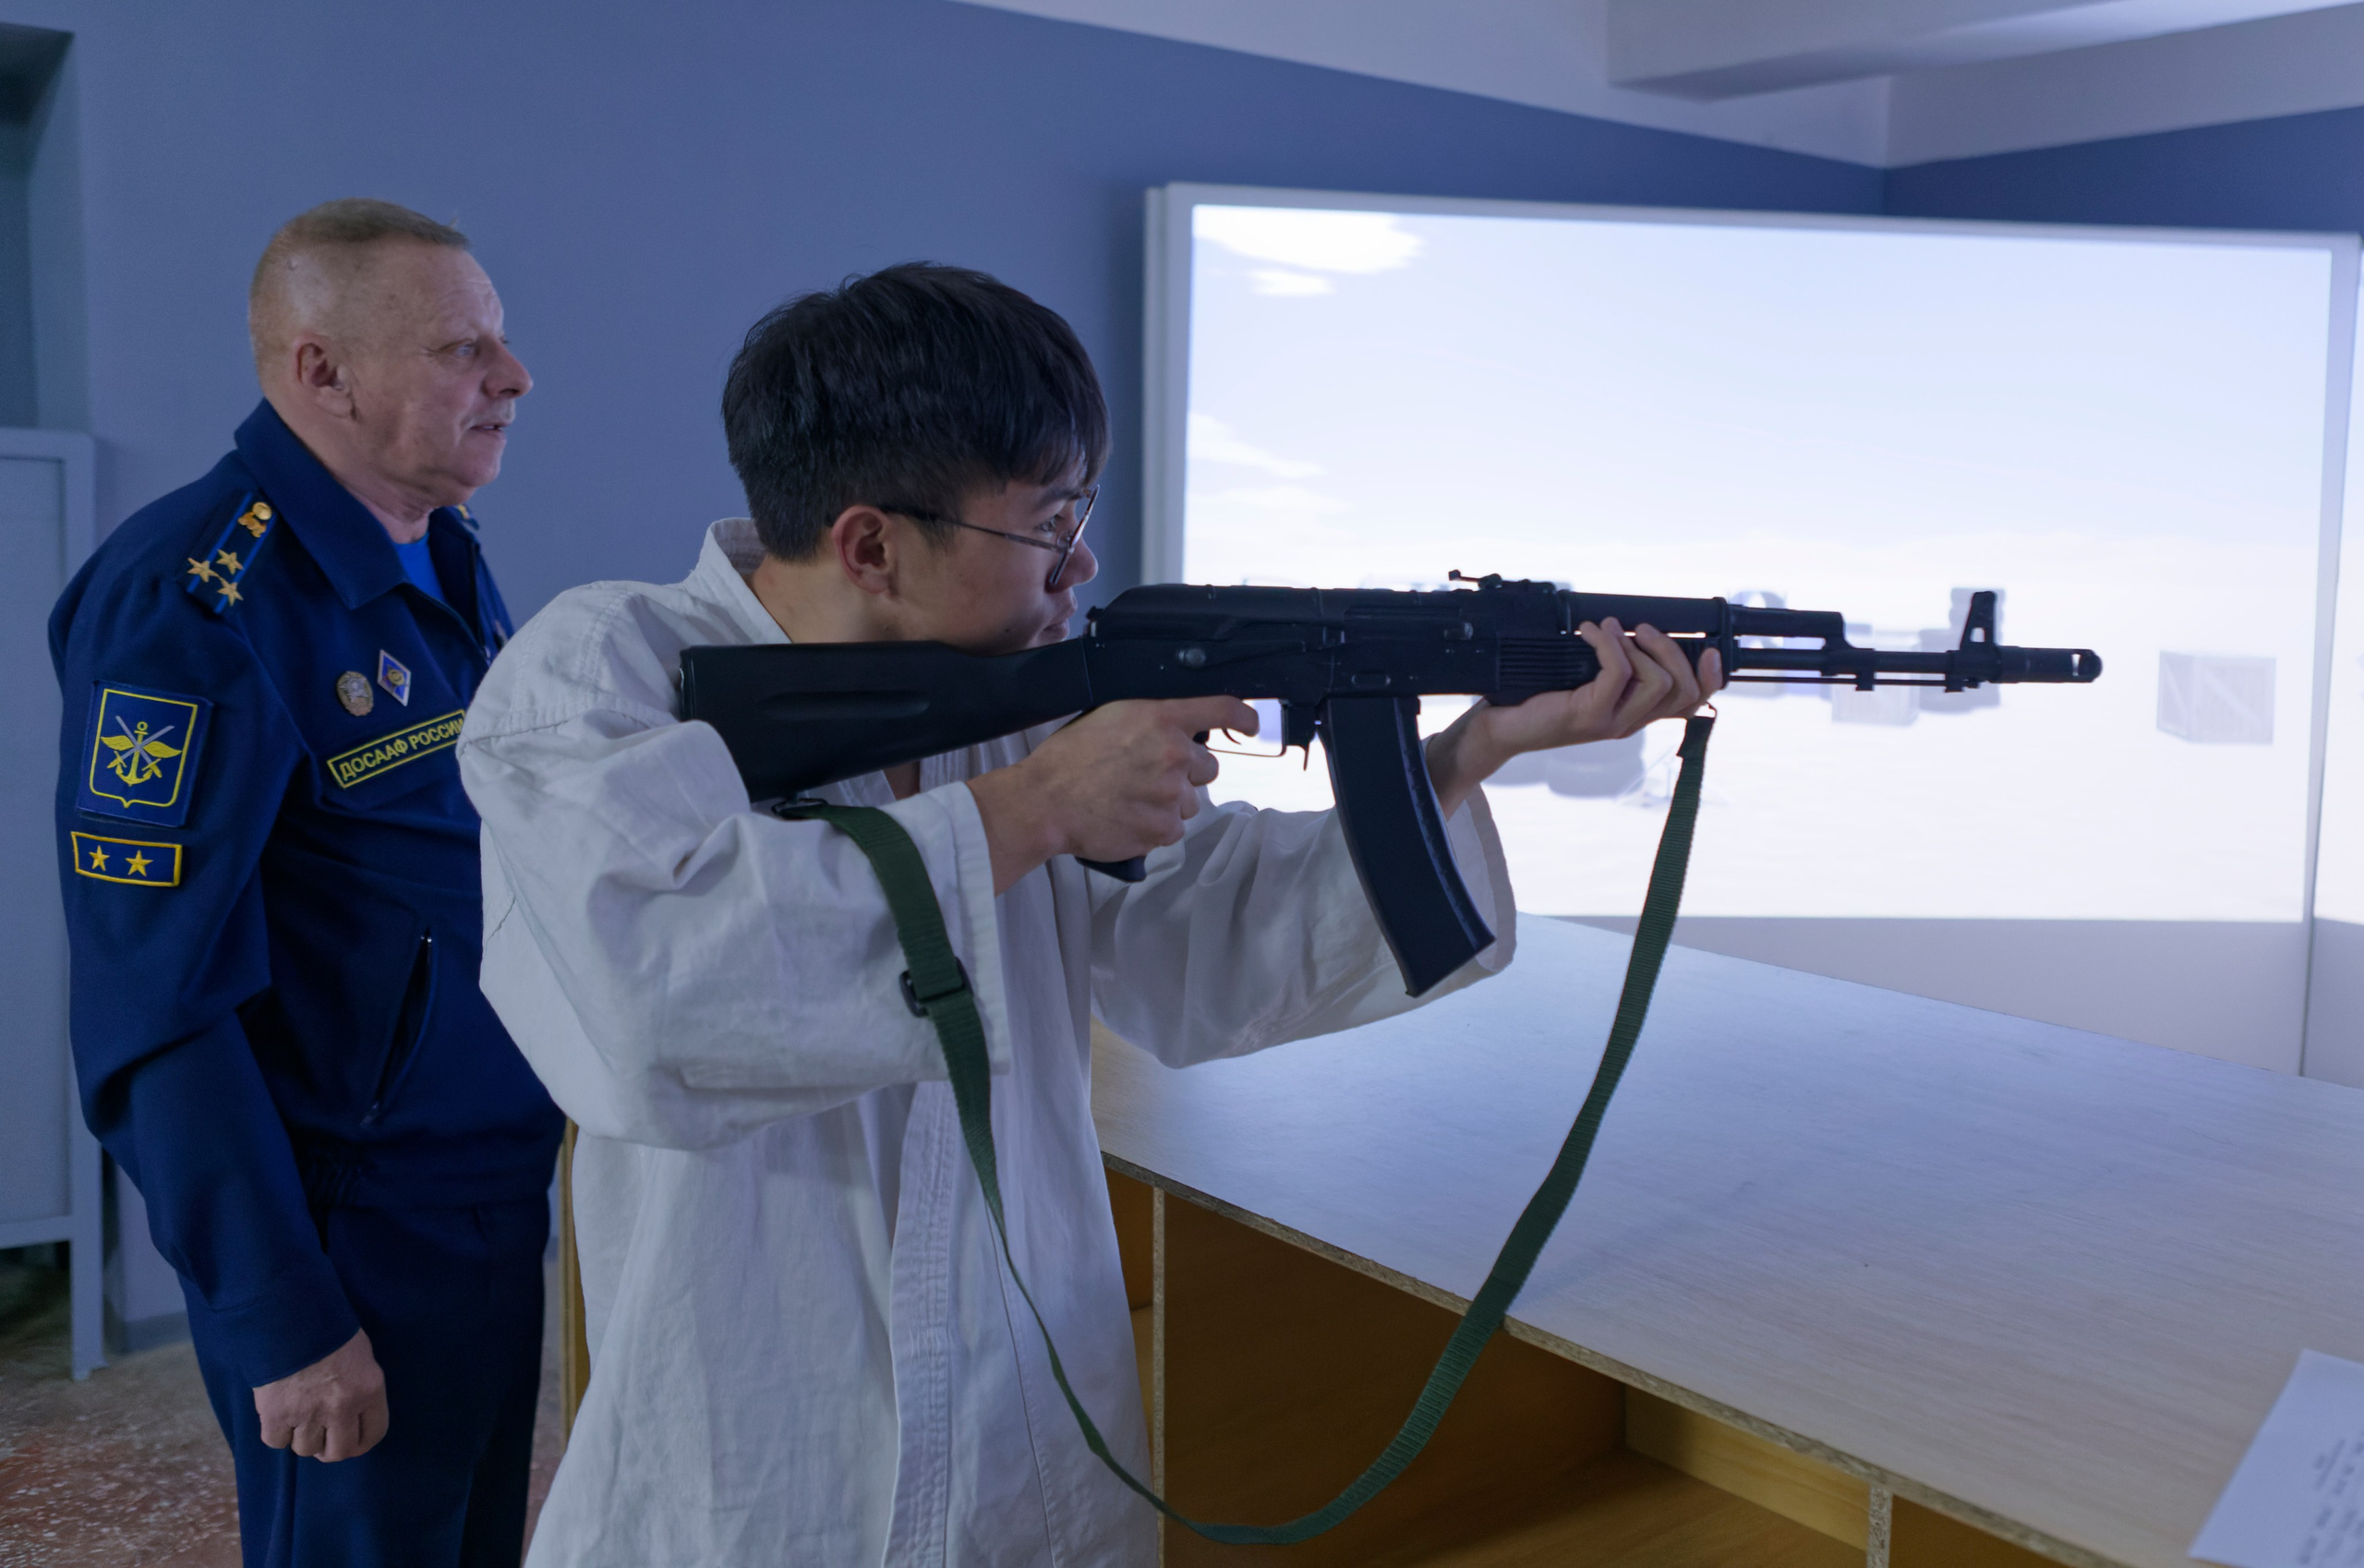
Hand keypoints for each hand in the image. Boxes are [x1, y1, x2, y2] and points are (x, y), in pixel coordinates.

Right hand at [253, 1328, 387, 1461]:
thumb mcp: (361, 1355)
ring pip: (305, 1449)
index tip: (350, 1439)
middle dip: (330, 1449)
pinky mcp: (275, 1415)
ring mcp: (307, 1414)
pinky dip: (277, 1433)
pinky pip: (276, 1441)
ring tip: (299, 1418)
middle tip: (321, 1437)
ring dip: (302, 1438)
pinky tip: (279, 1416)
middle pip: (338, 1452)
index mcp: (369, 1391)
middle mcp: (341, 1408)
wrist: (290, 1317)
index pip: (372, 1436)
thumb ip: (360, 1388)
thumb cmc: (330, 1330)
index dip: (360, 1442)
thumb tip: (352, 1414)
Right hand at [969, 696, 1255, 892]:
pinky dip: (1157, 827)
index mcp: (1160, 717)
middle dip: (1186, 773)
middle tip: (1150, 776)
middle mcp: (1173, 753)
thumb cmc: (1068, 759)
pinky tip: (1129, 817)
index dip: (1243, 717)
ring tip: (1131, 799)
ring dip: (1171, 803)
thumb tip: (1175, 725)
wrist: (1045, 802)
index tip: (1251, 725)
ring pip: (1191, 801)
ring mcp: (1172, 794)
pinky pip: (1175, 828)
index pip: (1221, 709)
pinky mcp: (1164, 829)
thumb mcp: (1109, 717)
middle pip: (1209, 767)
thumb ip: (1150, 718)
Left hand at [1427, 619, 1722, 817]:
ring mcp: (1612, 723)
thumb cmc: (1539, 699)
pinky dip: (1607, 644)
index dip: (1710, 678)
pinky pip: (1618, 673)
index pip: (1691, 704)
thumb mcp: (1584, 680)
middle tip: (1642, 627)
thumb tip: (1632, 626)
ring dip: (1638, 645)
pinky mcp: (1590, 716)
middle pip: (1682, 690)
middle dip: (1670, 649)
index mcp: (1636, 714)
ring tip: (1612, 628)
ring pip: (1658, 683)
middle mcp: (1630, 723)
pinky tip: (1590, 633)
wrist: (1500, 727)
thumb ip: (1615, 664)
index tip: (1709, 648)